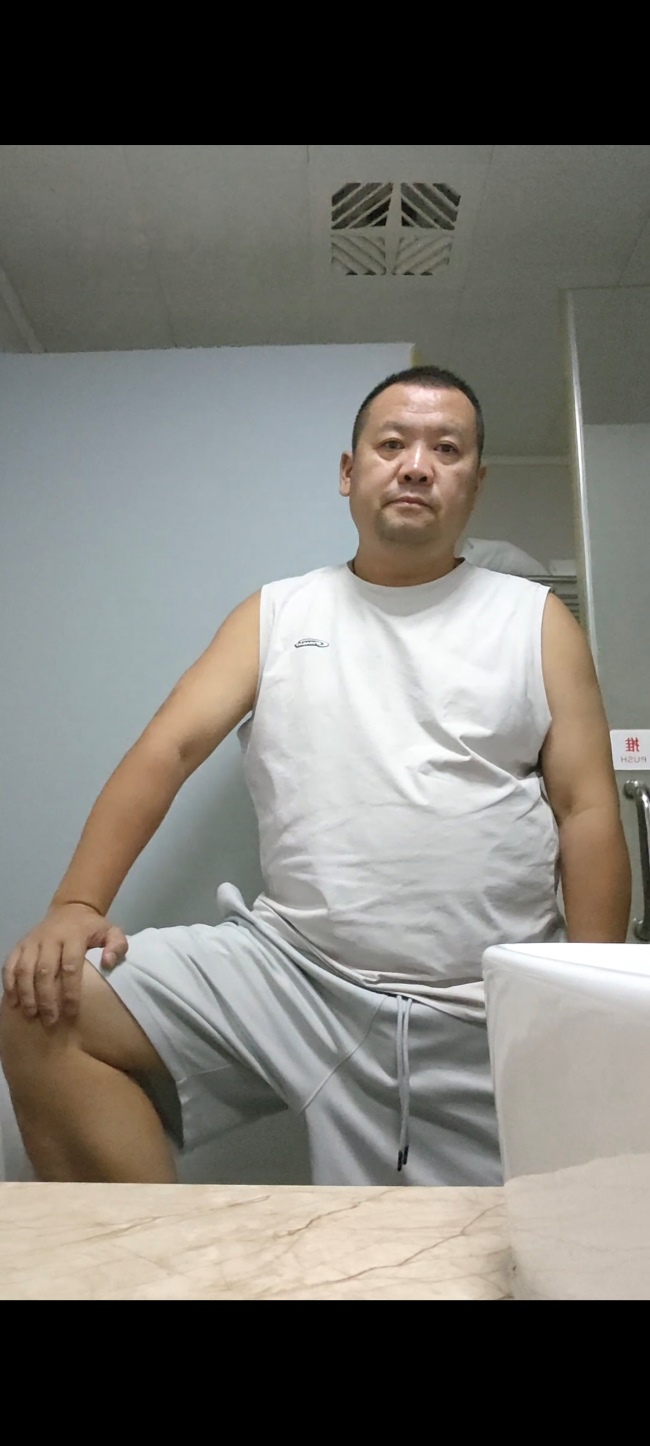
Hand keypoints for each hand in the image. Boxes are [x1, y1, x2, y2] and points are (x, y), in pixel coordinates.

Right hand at [2, 904, 127, 1025]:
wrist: (70, 910)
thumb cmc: (92, 929)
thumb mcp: (111, 932)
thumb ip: (117, 946)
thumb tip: (108, 963)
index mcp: (73, 935)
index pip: (70, 966)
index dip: (70, 991)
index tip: (71, 1013)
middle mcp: (50, 938)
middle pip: (44, 971)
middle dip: (46, 998)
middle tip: (50, 1021)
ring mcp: (32, 941)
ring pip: (24, 969)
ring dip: (26, 994)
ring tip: (31, 1015)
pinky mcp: (20, 945)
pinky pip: (9, 964)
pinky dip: (9, 984)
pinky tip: (12, 1002)